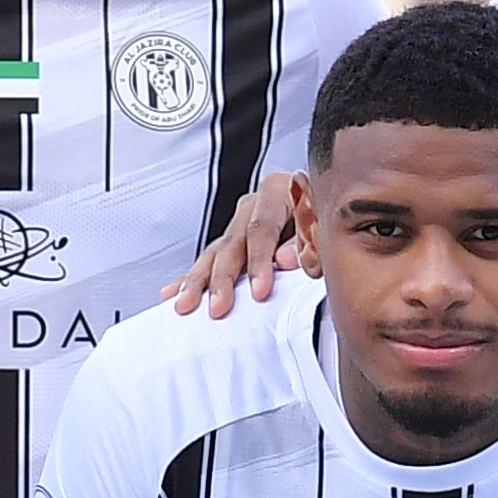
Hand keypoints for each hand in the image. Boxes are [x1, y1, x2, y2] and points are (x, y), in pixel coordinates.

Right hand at [160, 171, 319, 314]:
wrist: (324, 208)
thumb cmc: (327, 218)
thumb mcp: (323, 225)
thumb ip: (306, 242)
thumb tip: (283, 260)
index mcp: (277, 191)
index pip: (262, 230)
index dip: (260, 263)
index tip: (259, 292)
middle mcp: (253, 205)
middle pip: (231, 243)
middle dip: (223, 279)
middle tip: (218, 306)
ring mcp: (237, 224)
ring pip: (213, 253)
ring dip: (198, 281)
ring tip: (185, 303)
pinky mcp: (229, 243)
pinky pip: (207, 261)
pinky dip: (190, 279)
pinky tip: (171, 293)